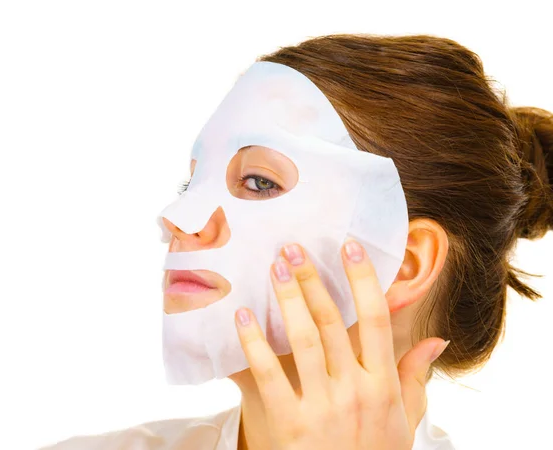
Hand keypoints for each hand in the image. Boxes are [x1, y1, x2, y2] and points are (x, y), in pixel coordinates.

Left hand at [234, 239, 448, 449]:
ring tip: (274, 267)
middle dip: (312, 279)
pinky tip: (242, 316)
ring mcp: (322, 407)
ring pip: (303, 339)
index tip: (349, 246)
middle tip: (293, 248)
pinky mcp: (289, 424)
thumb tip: (436, 341)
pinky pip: (267, 375)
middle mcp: (354, 390)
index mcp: (382, 385)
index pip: (375, 320)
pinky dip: (254, 343)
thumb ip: (417, 378)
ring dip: (287, 299)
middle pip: (332, 322)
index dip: (363, 279)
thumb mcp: (404, 420)